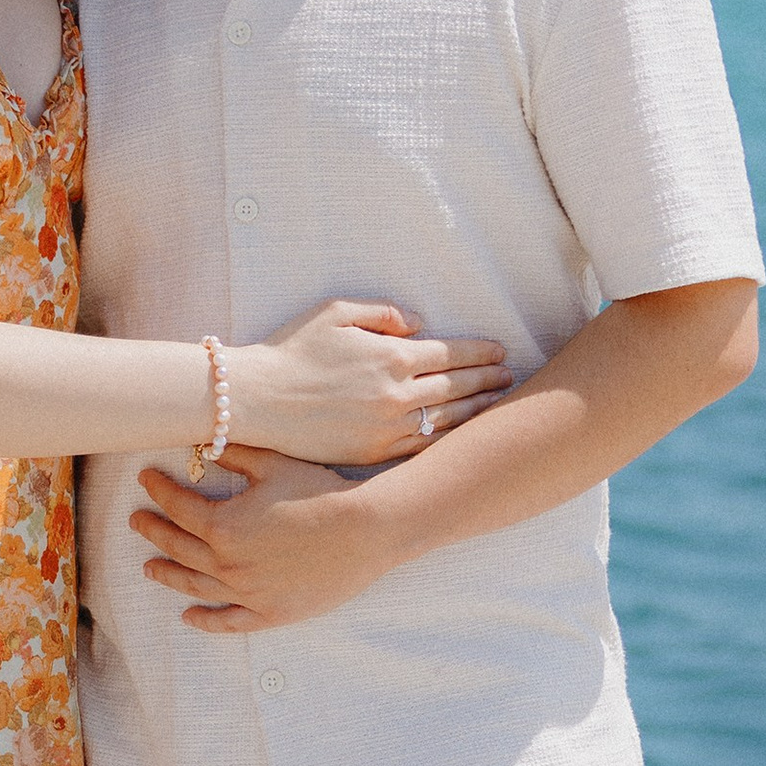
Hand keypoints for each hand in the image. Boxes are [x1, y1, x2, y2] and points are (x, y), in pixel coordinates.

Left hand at [131, 447, 396, 629]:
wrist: (364, 531)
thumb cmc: (320, 492)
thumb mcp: (273, 465)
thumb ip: (236, 455)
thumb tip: (207, 444)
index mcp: (222, 525)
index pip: (178, 506)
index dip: (158, 491)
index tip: (145, 481)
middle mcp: (226, 562)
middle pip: (178, 546)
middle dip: (153, 530)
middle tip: (137, 521)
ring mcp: (246, 592)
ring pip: (195, 585)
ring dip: (168, 575)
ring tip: (149, 567)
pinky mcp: (270, 613)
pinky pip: (228, 621)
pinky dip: (205, 620)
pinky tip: (188, 617)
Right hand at [224, 299, 508, 465]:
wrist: (256, 399)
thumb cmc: (292, 350)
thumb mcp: (336, 311)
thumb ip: (384, 313)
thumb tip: (419, 323)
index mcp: (393, 354)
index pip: (452, 353)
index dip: (481, 353)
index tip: (500, 352)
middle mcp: (397, 393)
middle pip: (458, 386)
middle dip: (488, 380)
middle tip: (509, 377)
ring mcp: (388, 427)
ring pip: (448, 420)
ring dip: (478, 411)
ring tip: (498, 404)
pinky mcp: (373, 453)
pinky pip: (423, 448)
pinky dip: (449, 441)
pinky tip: (464, 436)